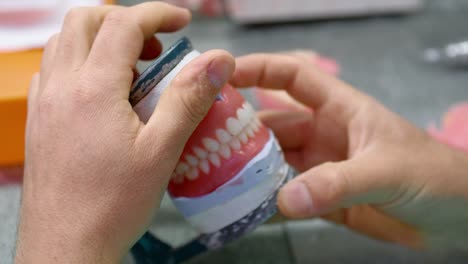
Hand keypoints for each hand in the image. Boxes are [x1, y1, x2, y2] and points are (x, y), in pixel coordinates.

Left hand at [15, 3, 234, 262]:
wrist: (65, 247)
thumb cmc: (112, 204)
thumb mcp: (162, 150)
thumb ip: (189, 98)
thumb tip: (218, 60)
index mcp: (92, 88)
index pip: (123, 24)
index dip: (158, 13)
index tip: (184, 21)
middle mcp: (60, 87)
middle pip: (85, 21)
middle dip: (125, 21)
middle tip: (157, 48)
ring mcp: (44, 103)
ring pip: (65, 44)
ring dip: (100, 40)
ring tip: (133, 69)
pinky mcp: (38, 122)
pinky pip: (55, 71)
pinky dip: (81, 63)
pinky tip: (104, 94)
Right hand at [231, 53, 467, 251]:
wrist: (456, 219)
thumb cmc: (432, 175)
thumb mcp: (386, 171)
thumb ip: (337, 183)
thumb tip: (285, 199)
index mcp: (339, 109)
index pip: (292, 78)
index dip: (258, 70)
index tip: (223, 75)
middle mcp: (322, 134)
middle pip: (272, 124)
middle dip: (240, 130)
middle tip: (204, 143)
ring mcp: (319, 167)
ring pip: (273, 162)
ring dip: (248, 170)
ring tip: (215, 178)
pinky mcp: (321, 199)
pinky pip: (286, 196)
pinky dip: (266, 202)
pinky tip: (244, 208)